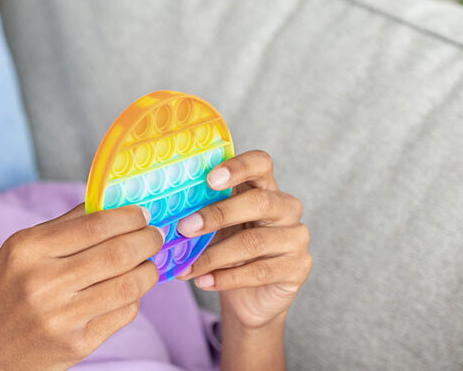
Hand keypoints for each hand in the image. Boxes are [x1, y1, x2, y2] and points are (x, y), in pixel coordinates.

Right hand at [0, 204, 164, 370]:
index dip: (128, 217)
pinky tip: (128, 291)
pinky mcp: (77, 345)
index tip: (142, 214)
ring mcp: (61, 318)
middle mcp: (43, 283)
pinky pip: (123, 314)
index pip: (95, 225)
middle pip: (118, 253)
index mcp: (28, 250)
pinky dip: (134, 298)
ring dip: (148, 270)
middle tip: (155, 235)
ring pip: (128, 286)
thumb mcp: (19, 251)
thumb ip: (64, 226)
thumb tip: (111, 203)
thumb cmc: (4, 293)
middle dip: (147, 240)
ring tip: (148, 263)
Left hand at [176, 150, 311, 329]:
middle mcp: (287, 207)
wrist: (250, 298)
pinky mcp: (298, 267)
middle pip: (258, 202)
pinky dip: (226, 278)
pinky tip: (204, 280)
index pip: (260, 163)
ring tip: (187, 265)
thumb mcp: (215, 227)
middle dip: (218, 214)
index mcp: (265, 187)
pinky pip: (260, 271)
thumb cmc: (229, 251)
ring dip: (214, 255)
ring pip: (254, 242)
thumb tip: (164, 212)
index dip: (238, 167)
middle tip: (184, 227)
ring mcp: (296, 237)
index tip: (210, 179)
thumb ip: (201, 212)